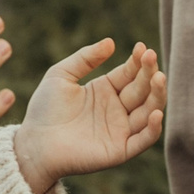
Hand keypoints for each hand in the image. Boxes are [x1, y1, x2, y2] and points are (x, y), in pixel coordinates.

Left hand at [12, 38, 167, 193]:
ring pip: (148, 111)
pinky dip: (153, 127)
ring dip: (157, 95)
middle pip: (142, 89)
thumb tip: (111, 42)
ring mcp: (121, 130)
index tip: (141, 48)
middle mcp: (117, 109)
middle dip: (149, 73)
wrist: (34, 143)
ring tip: (158, 78)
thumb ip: (85, 58)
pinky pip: (143, 139)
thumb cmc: (44, 110)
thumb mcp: (60, 75)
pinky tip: (156, 112)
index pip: (130, 73)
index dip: (138, 61)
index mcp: (105, 90)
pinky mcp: (120, 150)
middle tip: (150, 57)